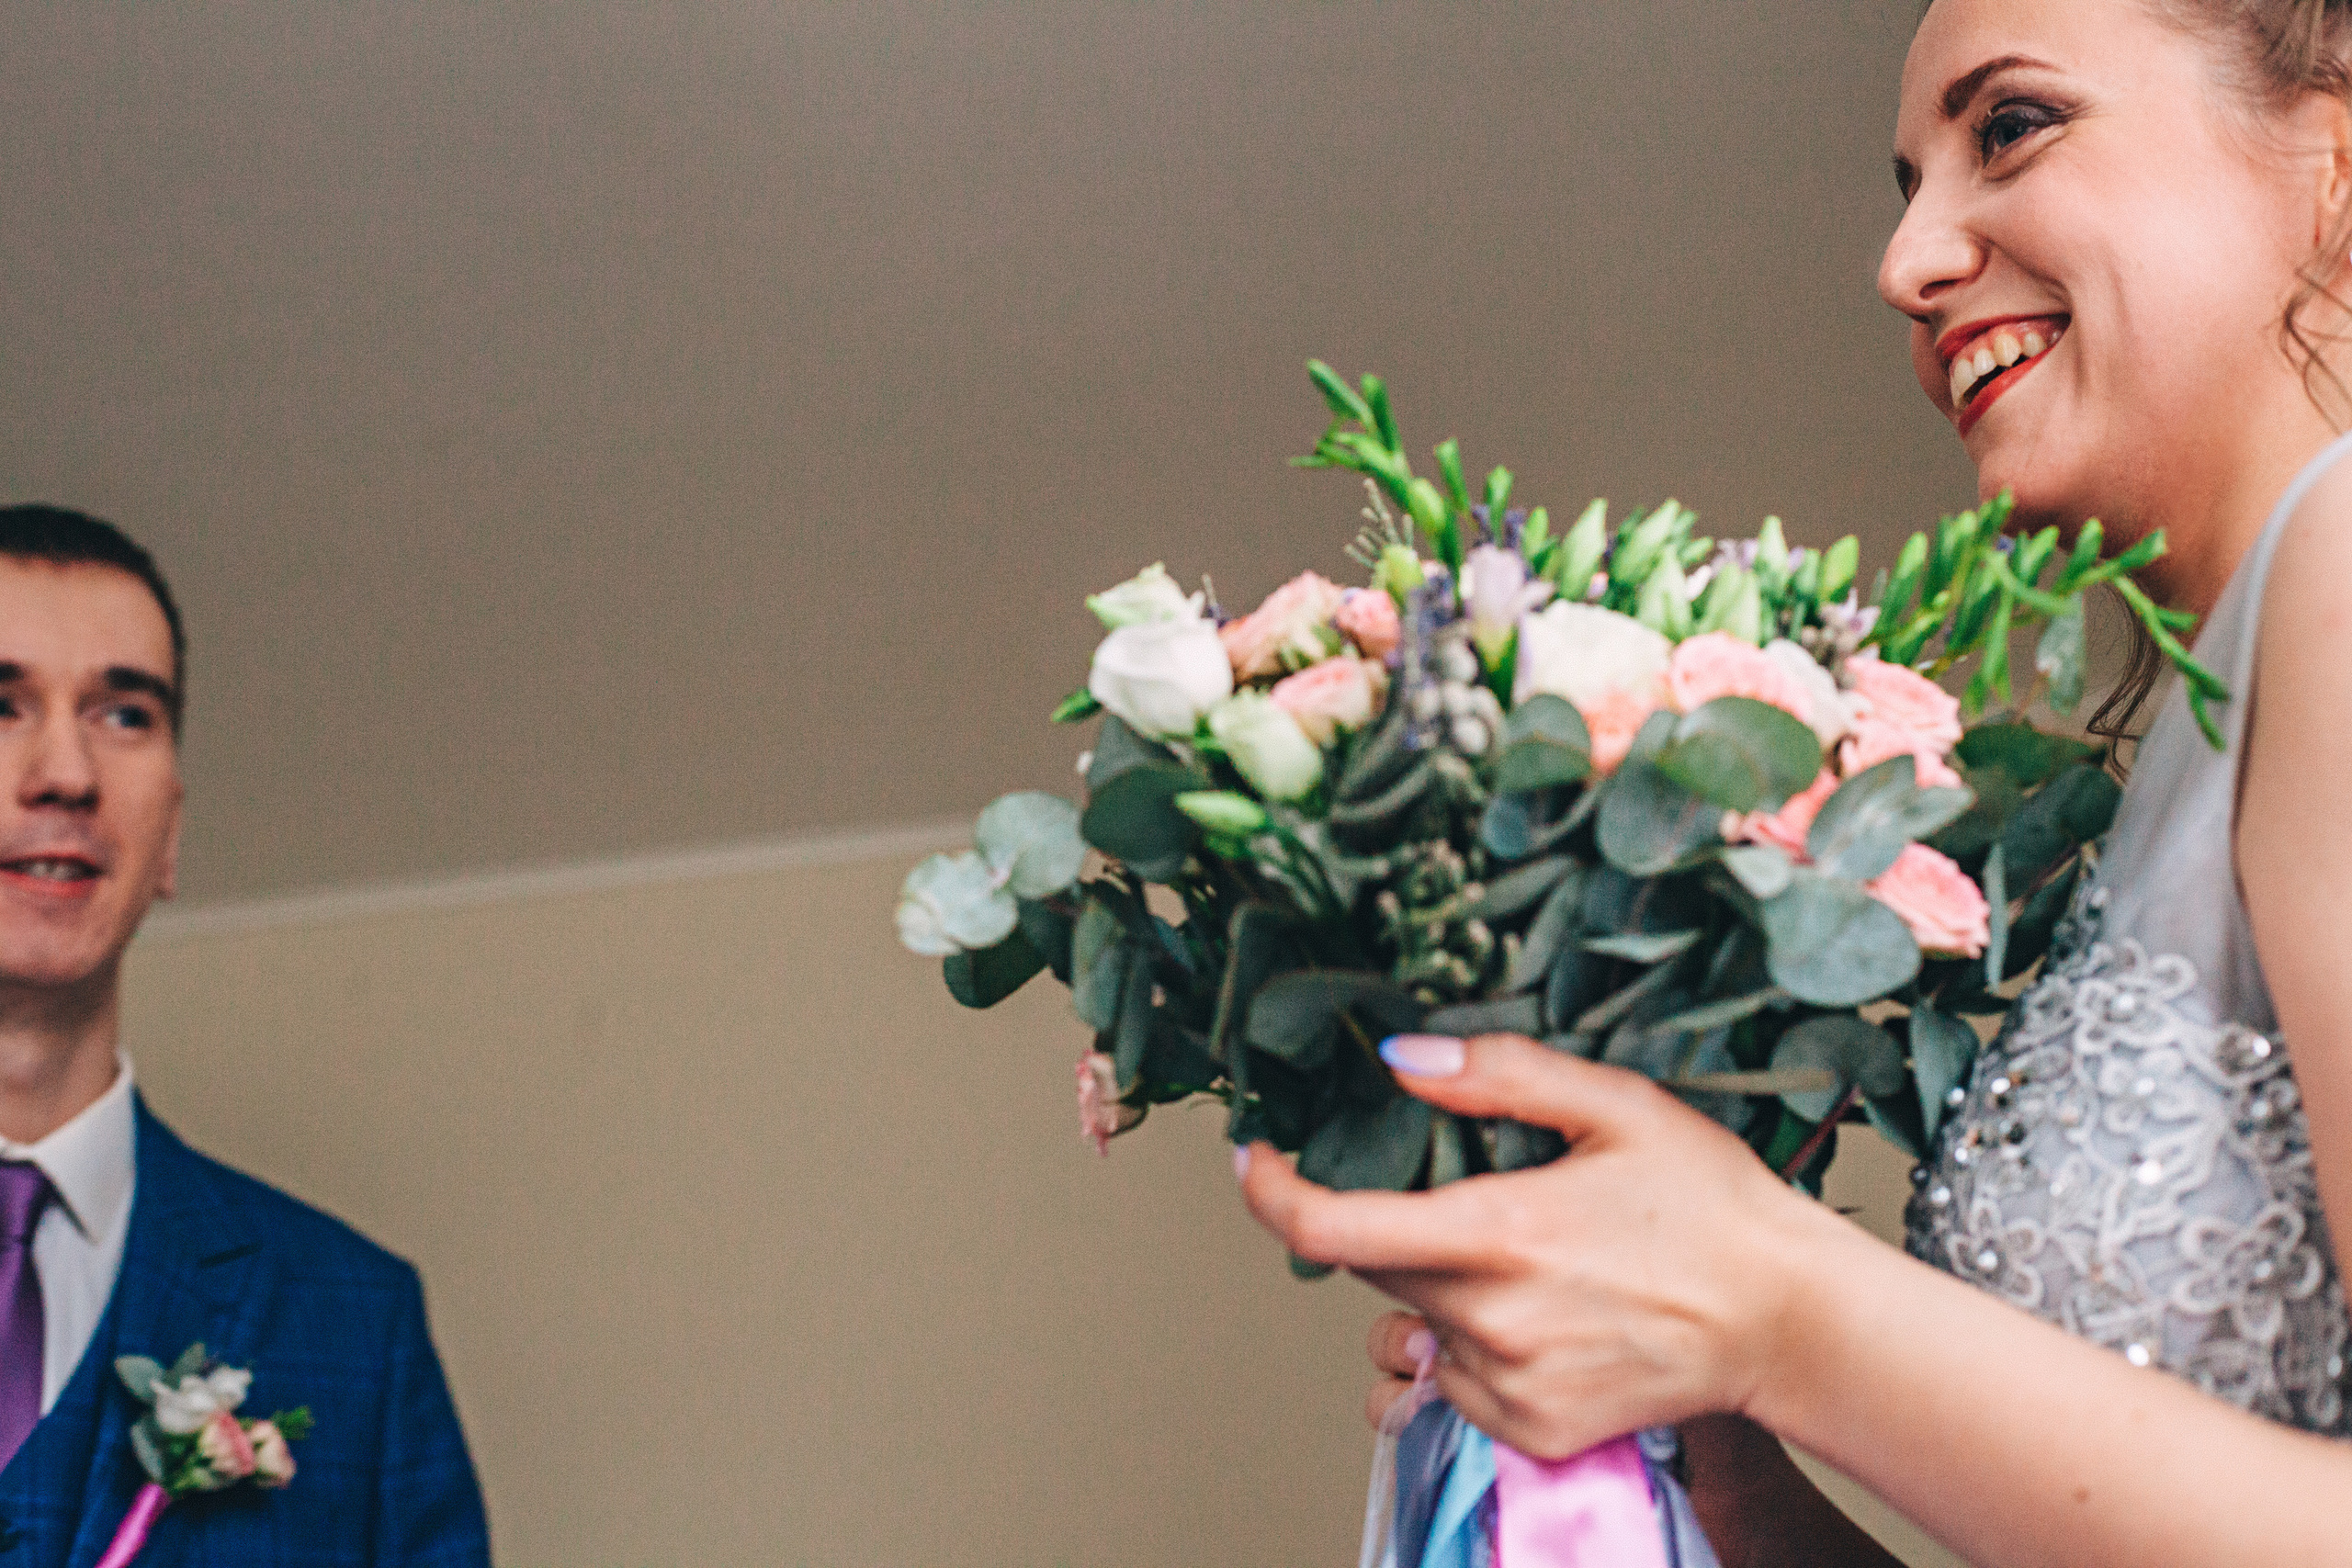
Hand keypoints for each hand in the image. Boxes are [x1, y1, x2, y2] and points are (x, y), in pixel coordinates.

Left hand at [1238, 1033, 1845, 1458]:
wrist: (1791, 1322)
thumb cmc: (1713, 1207)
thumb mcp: (1615, 1105)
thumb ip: (1498, 1075)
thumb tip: (1401, 1059)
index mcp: (1496, 1234)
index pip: (1328, 1229)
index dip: (1272, 1192)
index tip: (1258, 1160)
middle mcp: (1489, 1322)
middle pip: (1370, 1266)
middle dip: (1386, 1223)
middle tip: (1467, 1196)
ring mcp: (1508, 1387)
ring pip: (1412, 1325)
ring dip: (1431, 1290)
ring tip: (1516, 1264)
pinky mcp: (1531, 1431)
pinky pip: (1455, 1383)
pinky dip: (1472, 1347)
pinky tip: (1543, 1316)